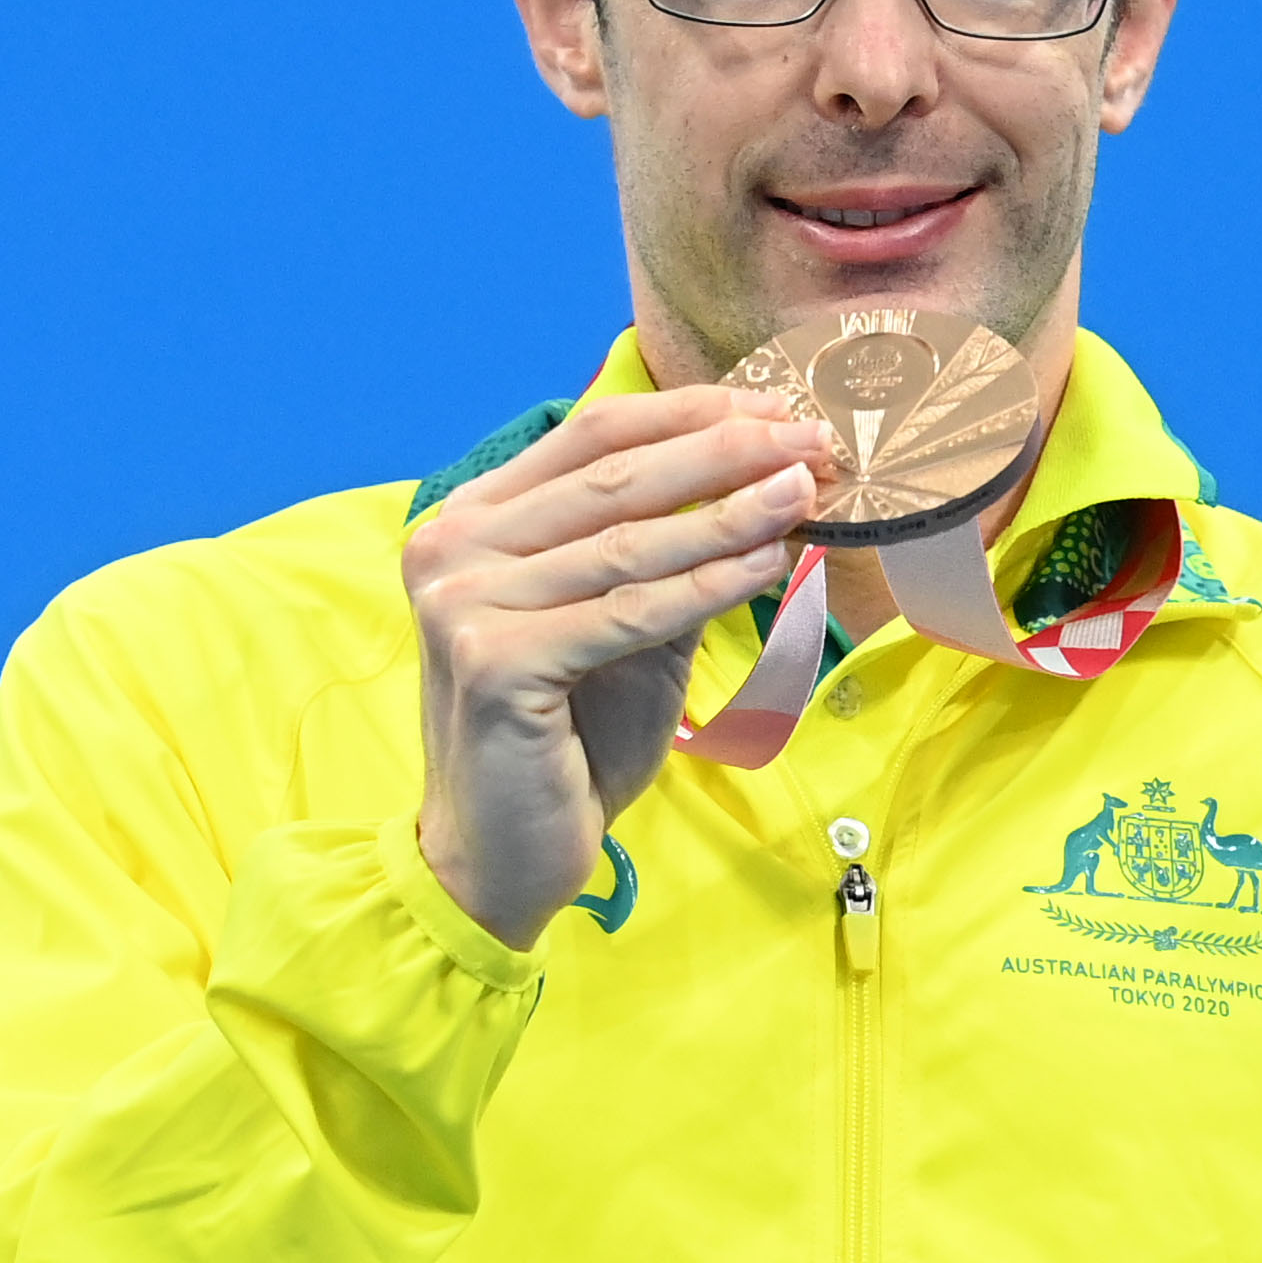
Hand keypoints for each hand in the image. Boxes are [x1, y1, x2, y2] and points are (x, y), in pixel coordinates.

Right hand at [406, 390, 822, 949]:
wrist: (502, 853)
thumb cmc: (567, 739)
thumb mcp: (628, 630)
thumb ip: (673, 554)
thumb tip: (771, 479)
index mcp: (473, 519)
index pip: (592, 435)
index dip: (691, 415)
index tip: (779, 409)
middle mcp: (451, 547)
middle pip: (612, 475)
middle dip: (724, 452)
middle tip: (810, 441)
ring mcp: (464, 603)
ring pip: (626, 542)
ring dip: (728, 513)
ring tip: (802, 492)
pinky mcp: (494, 662)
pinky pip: (626, 612)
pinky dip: (704, 585)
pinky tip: (767, 565)